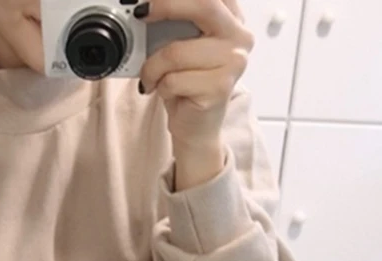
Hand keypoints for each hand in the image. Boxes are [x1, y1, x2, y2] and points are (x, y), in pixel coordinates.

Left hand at [134, 0, 253, 148]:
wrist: (197, 127)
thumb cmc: (188, 85)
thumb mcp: (182, 45)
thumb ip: (175, 23)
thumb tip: (146, 7)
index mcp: (233, 19)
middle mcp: (239, 37)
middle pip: (204, 5)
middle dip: (166, 6)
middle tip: (142, 13)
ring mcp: (233, 62)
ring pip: (177, 52)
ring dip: (152, 66)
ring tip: (150, 76)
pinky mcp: (219, 88)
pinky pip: (173, 80)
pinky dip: (158, 86)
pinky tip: (163, 91)